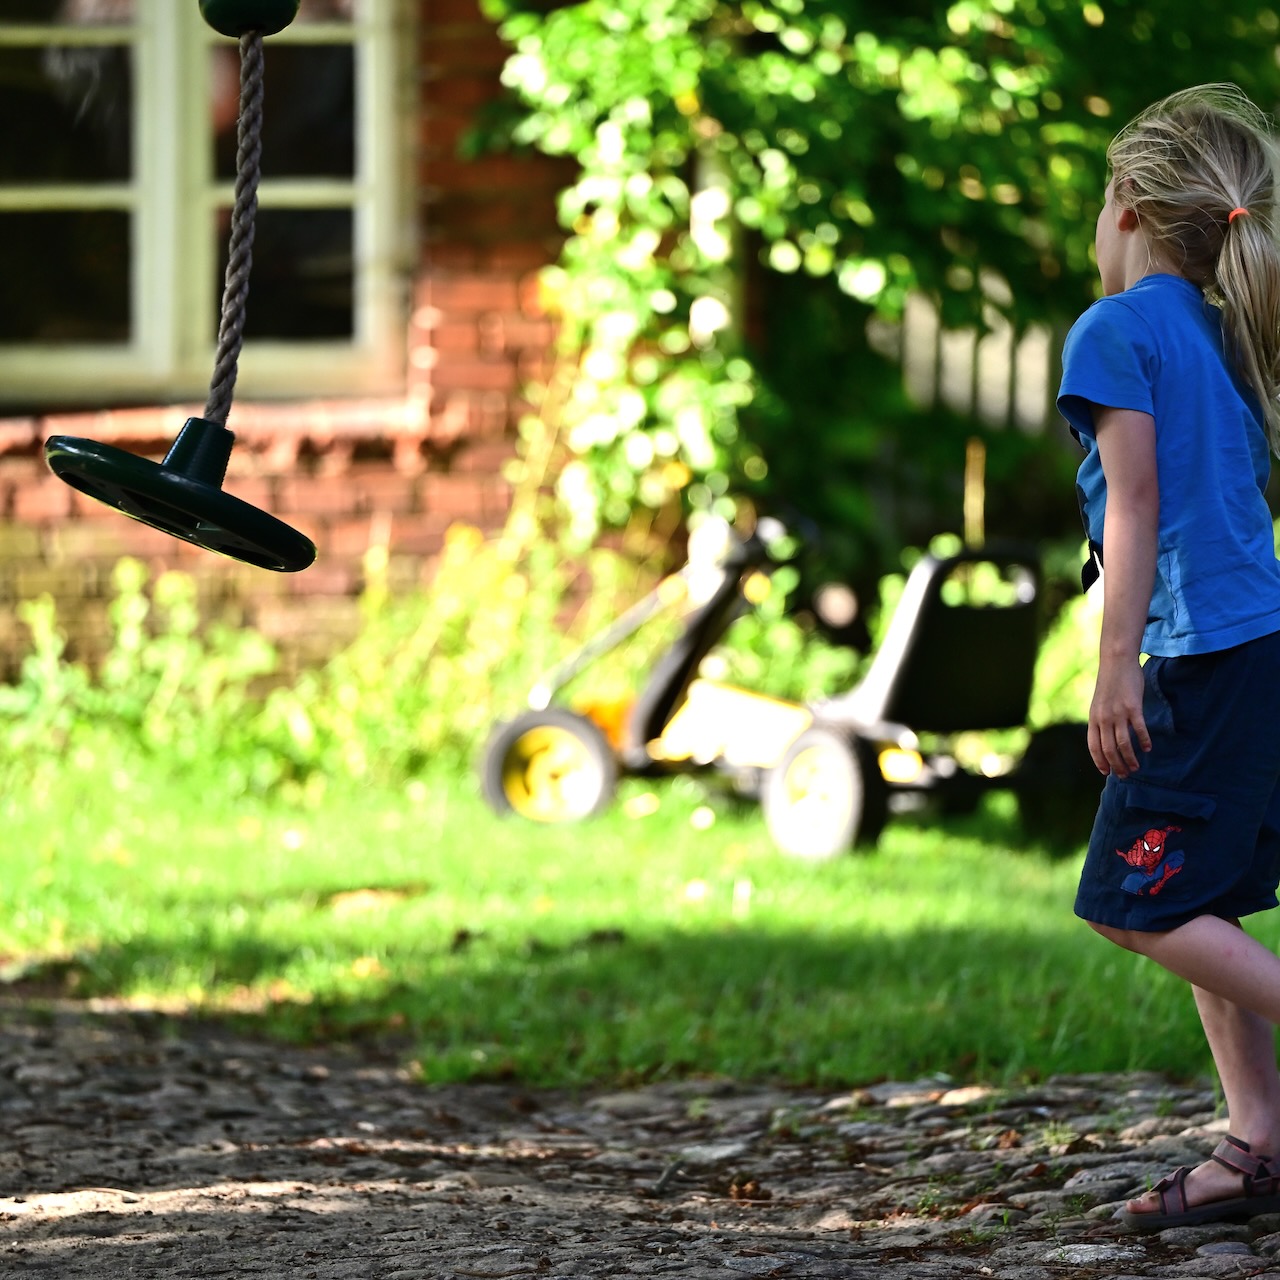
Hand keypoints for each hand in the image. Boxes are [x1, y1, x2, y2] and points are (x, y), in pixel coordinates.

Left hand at [1088, 657, 1150, 777]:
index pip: (1094, 746)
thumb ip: (1101, 720)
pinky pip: (1139, 729)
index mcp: (1093, 719)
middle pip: (1109, 749)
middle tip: (1126, 774)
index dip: (1100, 761)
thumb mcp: (1099, 704)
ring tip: (1137, 767)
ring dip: (1130, 758)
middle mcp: (1103, 718)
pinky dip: (1144, 741)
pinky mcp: (1133, 707)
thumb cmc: (1109, 684)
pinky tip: (1148, 749)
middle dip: (1117, 765)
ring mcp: (1118, 713)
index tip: (1106, 772)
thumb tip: (1106, 738)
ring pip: (1123, 743)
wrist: (1116, 663)